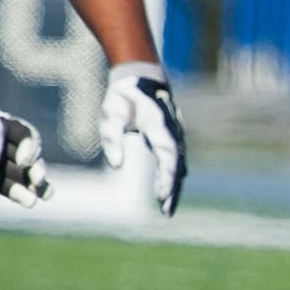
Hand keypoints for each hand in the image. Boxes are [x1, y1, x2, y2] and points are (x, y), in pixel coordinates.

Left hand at [0, 87, 53, 207]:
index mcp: (1, 124)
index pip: (25, 135)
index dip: (30, 147)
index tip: (23, 160)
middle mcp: (1, 143)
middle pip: (27, 156)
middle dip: (36, 169)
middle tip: (38, 181)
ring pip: (19, 174)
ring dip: (32, 185)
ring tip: (43, 196)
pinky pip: (3, 185)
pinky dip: (16, 193)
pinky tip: (28, 201)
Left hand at [98, 62, 186, 216]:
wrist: (141, 77)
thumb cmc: (124, 97)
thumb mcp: (110, 114)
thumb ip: (112, 138)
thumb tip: (116, 165)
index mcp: (158, 124)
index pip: (167, 156)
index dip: (166, 177)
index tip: (161, 196)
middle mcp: (172, 131)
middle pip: (177, 165)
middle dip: (173, 189)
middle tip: (166, 212)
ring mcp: (174, 134)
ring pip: (178, 164)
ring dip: (174, 186)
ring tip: (167, 209)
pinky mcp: (171, 137)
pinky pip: (175, 160)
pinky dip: (173, 176)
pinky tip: (169, 191)